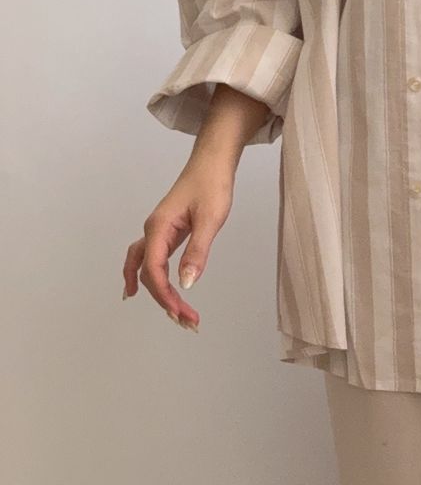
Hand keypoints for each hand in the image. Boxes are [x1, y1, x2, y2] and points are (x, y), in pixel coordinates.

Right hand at [122, 157, 234, 331]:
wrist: (212, 163)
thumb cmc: (212, 186)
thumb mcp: (210, 220)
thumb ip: (197, 252)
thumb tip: (186, 283)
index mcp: (159, 228)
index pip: (153, 270)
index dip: (165, 295)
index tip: (182, 313)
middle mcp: (153, 231)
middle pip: (147, 273)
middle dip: (164, 300)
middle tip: (187, 321)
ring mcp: (157, 231)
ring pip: (145, 268)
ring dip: (158, 293)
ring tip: (174, 315)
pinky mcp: (166, 232)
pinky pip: (150, 260)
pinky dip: (149, 278)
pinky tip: (151, 292)